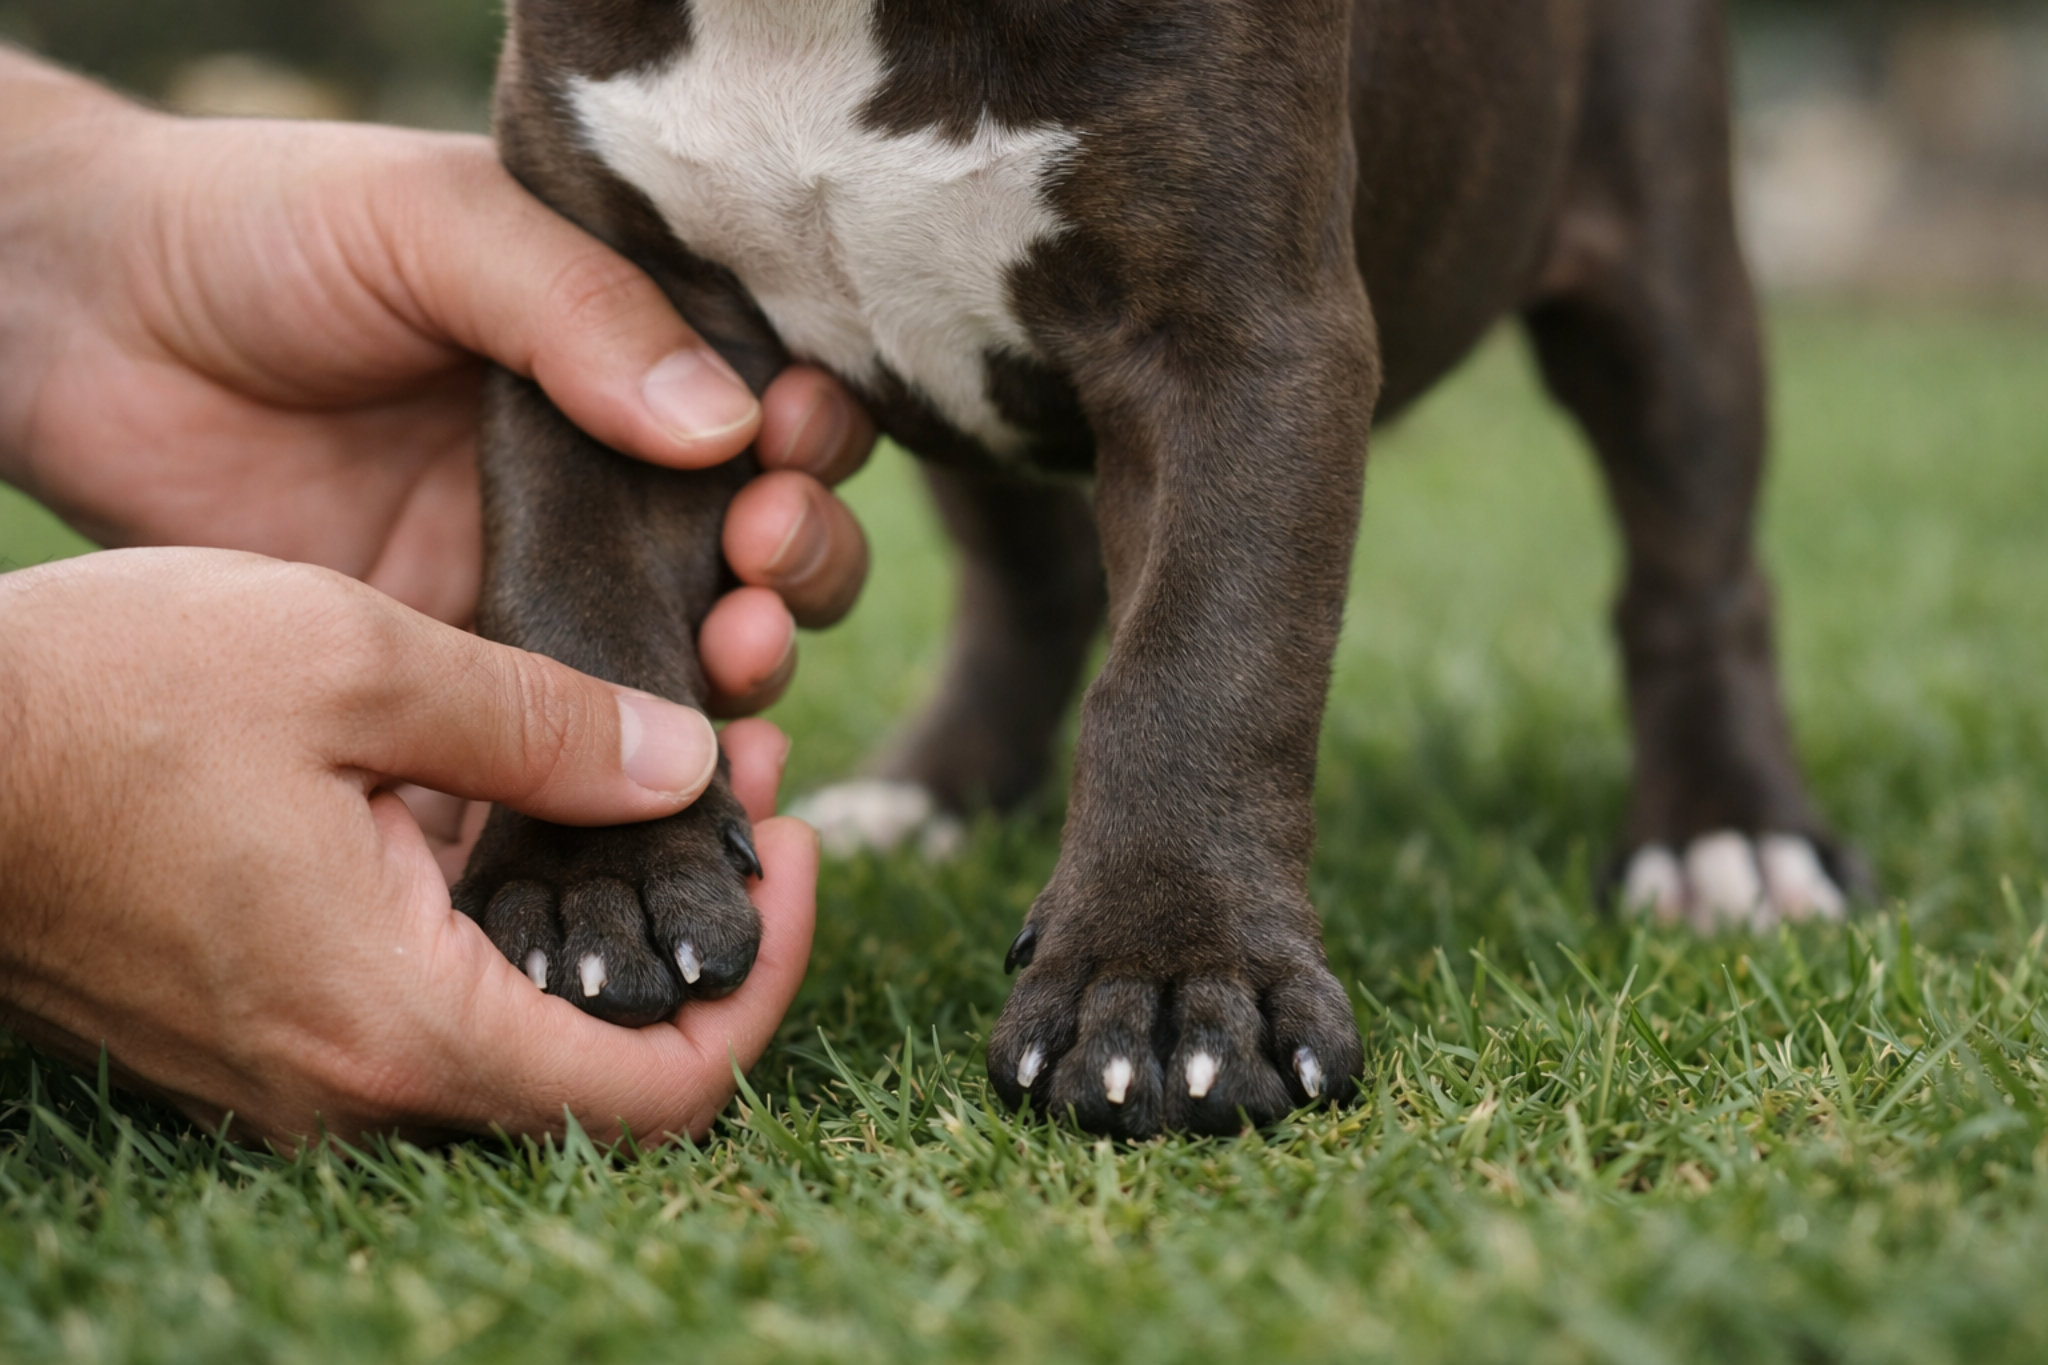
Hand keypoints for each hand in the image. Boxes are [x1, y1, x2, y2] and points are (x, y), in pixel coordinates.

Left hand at [0, 52, 873, 714]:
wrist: (87, 328)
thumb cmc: (263, 234)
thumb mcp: (435, 226)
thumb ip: (581, 311)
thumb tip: (729, 427)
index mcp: (624, 350)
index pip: (771, 404)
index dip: (811, 437)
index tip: (788, 449)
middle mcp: (607, 473)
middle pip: (766, 542)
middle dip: (801, 561)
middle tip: (761, 560)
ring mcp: (544, 577)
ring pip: (699, 647)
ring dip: (752, 661)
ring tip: (735, 653)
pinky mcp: (468, 665)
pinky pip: (579, 731)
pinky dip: (643, 761)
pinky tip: (667, 765)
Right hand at [0, 549, 815, 1144]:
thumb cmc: (105, 699)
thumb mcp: (352, 663)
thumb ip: (545, 723)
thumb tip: (690, 764)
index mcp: (400, 1021)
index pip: (664, 1088)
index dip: (768, 977)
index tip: (793, 848)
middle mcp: (356, 1084)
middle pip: (607, 1070)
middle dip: (699, 930)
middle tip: (743, 790)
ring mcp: (302, 1068)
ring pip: (523, 1035)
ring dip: (609, 916)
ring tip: (664, 769)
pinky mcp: (264, 1026)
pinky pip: (434, 1008)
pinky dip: (517, 923)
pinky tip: (533, 800)